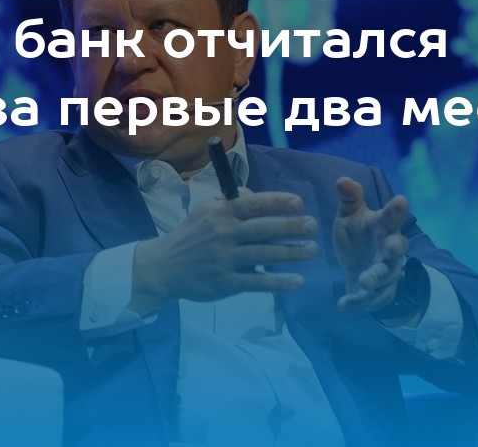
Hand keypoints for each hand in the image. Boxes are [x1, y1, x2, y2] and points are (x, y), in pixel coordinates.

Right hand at [131, 189, 319, 313]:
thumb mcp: (205, 211)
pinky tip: (297, 281)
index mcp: (221, 214)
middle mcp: (224, 234)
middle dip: (291, 227)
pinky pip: (257, 282)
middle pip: (263, 229)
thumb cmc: (190, 236)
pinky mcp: (226, 283)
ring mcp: (225, 260)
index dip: (277, 202)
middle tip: (314, 226)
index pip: (253, 204)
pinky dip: (278, 282)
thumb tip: (256, 194)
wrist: (164, 267)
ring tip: (312, 250)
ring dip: (291, 253)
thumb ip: (230, 201)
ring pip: (264, 254)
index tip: (299, 203)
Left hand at [333, 177, 410, 313]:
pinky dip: (357, 302)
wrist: (357, 269)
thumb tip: (342, 179)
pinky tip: (344, 305)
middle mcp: (388, 250)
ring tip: (365, 281)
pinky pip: (368, 300)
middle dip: (396, 247)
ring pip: (384, 276)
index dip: (397, 210)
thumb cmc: (358, 237)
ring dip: (376, 278)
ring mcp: (384, 273)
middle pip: (397, 248)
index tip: (401, 200)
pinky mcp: (375, 294)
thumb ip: (349, 199)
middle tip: (394, 246)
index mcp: (383, 228)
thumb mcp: (351, 216)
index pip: (392, 217)